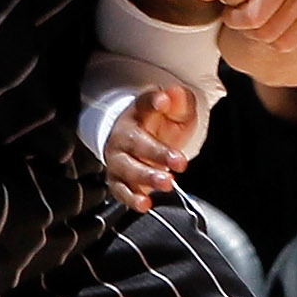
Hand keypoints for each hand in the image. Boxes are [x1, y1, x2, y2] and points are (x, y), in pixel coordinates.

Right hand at [102, 84, 192, 212]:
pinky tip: (145, 203)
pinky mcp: (117, 180)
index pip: (145, 103)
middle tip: (179, 162)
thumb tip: (174, 93)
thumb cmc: (159, 124)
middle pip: (137, 143)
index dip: (153, 102)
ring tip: (166, 182)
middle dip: (158, 153)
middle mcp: (124, 135)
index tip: (163, 101)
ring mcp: (118, 159)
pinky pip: (121, 191)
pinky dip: (132, 199)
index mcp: (138, 112)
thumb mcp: (175, 109)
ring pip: (128, 169)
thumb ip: (179, 101)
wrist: (137, 140)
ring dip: (147, 177)